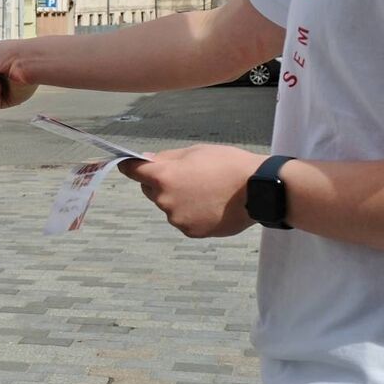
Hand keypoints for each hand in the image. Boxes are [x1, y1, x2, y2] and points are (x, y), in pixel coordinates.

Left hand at [121, 144, 262, 237]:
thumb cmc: (227, 164)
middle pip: (151, 191)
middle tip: (187, 176)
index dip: (130, 166)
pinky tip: (211, 205)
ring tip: (206, 192)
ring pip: (169, 207)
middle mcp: (165, 200)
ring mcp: (177, 219)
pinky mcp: (191, 232)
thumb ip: (167, 158)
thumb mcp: (195, 151)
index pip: (133, 171)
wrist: (257, 189)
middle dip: (161, 183)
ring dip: (179, 200)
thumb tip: (147, 160)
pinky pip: (184, 220)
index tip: (127, 164)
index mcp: (164, 176)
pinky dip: (192, 214)